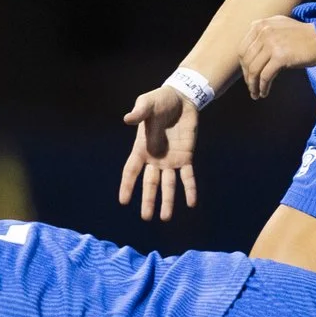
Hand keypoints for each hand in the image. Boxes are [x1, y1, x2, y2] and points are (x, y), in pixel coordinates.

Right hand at [118, 87, 199, 221]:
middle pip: (150, 183)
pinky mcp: (186, 157)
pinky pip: (188, 177)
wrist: (181, 99)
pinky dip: (190, 189)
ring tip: (165, 217)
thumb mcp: (147, 103)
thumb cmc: (160, 100)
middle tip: (146, 218)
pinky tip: (191, 203)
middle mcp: (154, 159)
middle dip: (148, 200)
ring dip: (167, 201)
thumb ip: (139, 112)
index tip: (124, 201)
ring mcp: (170, 160)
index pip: (131, 171)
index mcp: (141, 148)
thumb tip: (128, 119)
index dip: (127, 186)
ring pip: (168, 185)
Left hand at [238, 16, 315, 99]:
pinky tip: (264, 92)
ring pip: (254, 70)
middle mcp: (263, 32)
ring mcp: (271, 44)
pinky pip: (265, 76)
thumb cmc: (303, 35)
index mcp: (260, 25)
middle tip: (251, 86)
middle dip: (247, 77)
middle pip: (246, 61)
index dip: (243, 65)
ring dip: (253, 85)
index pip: (243, 49)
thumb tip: (248, 55)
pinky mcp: (280, 56)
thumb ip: (262, 34)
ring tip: (256, 93)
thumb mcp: (278, 26)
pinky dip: (263, 86)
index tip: (248, 75)